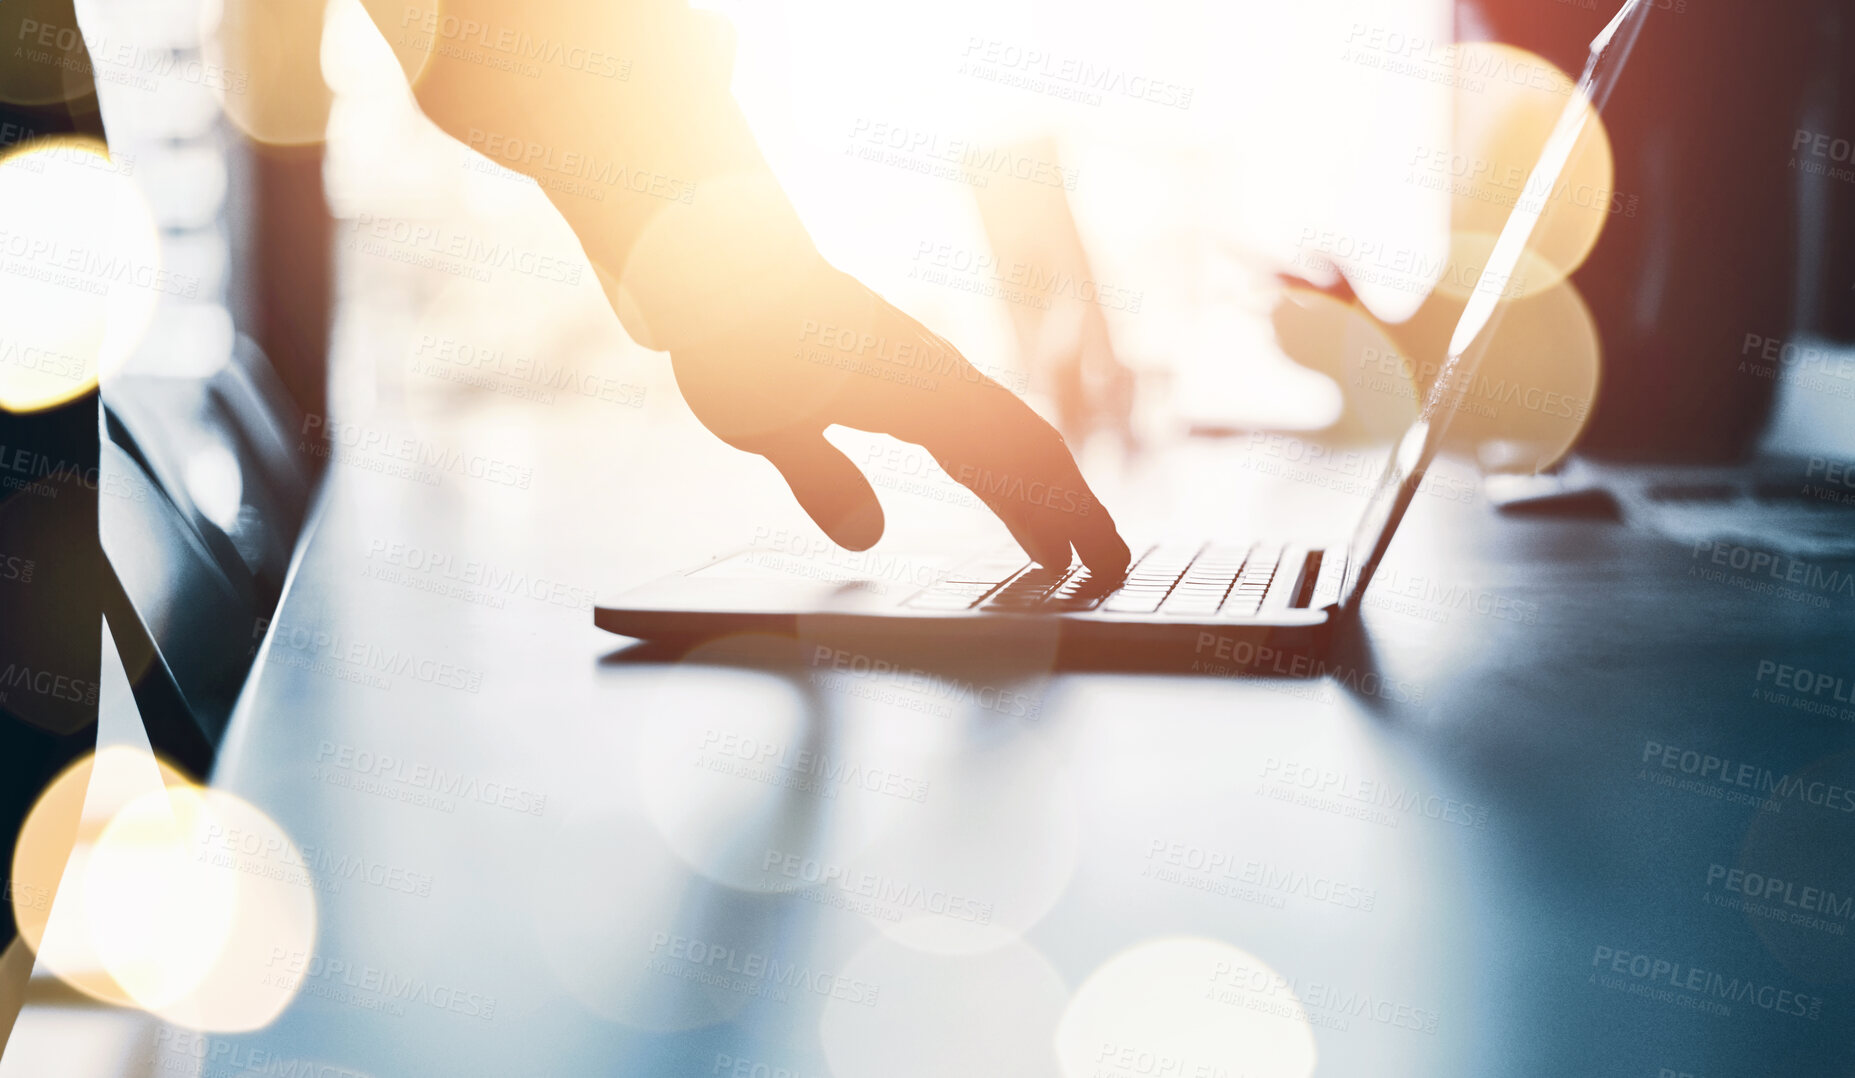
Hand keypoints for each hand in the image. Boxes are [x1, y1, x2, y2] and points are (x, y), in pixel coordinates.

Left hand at [665, 253, 1131, 576]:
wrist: (725, 267)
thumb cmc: (741, 337)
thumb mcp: (765, 419)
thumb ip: (820, 477)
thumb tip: (867, 539)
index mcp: (917, 389)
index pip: (1009, 456)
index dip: (1049, 511)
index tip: (1077, 563)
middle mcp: (939, 380)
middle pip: (1030, 447)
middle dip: (1076, 508)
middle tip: (1111, 566)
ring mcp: (930, 377)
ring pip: (1010, 437)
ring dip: (1048, 492)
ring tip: (1074, 545)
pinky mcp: (909, 379)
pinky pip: (978, 428)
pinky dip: (1004, 469)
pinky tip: (1004, 495)